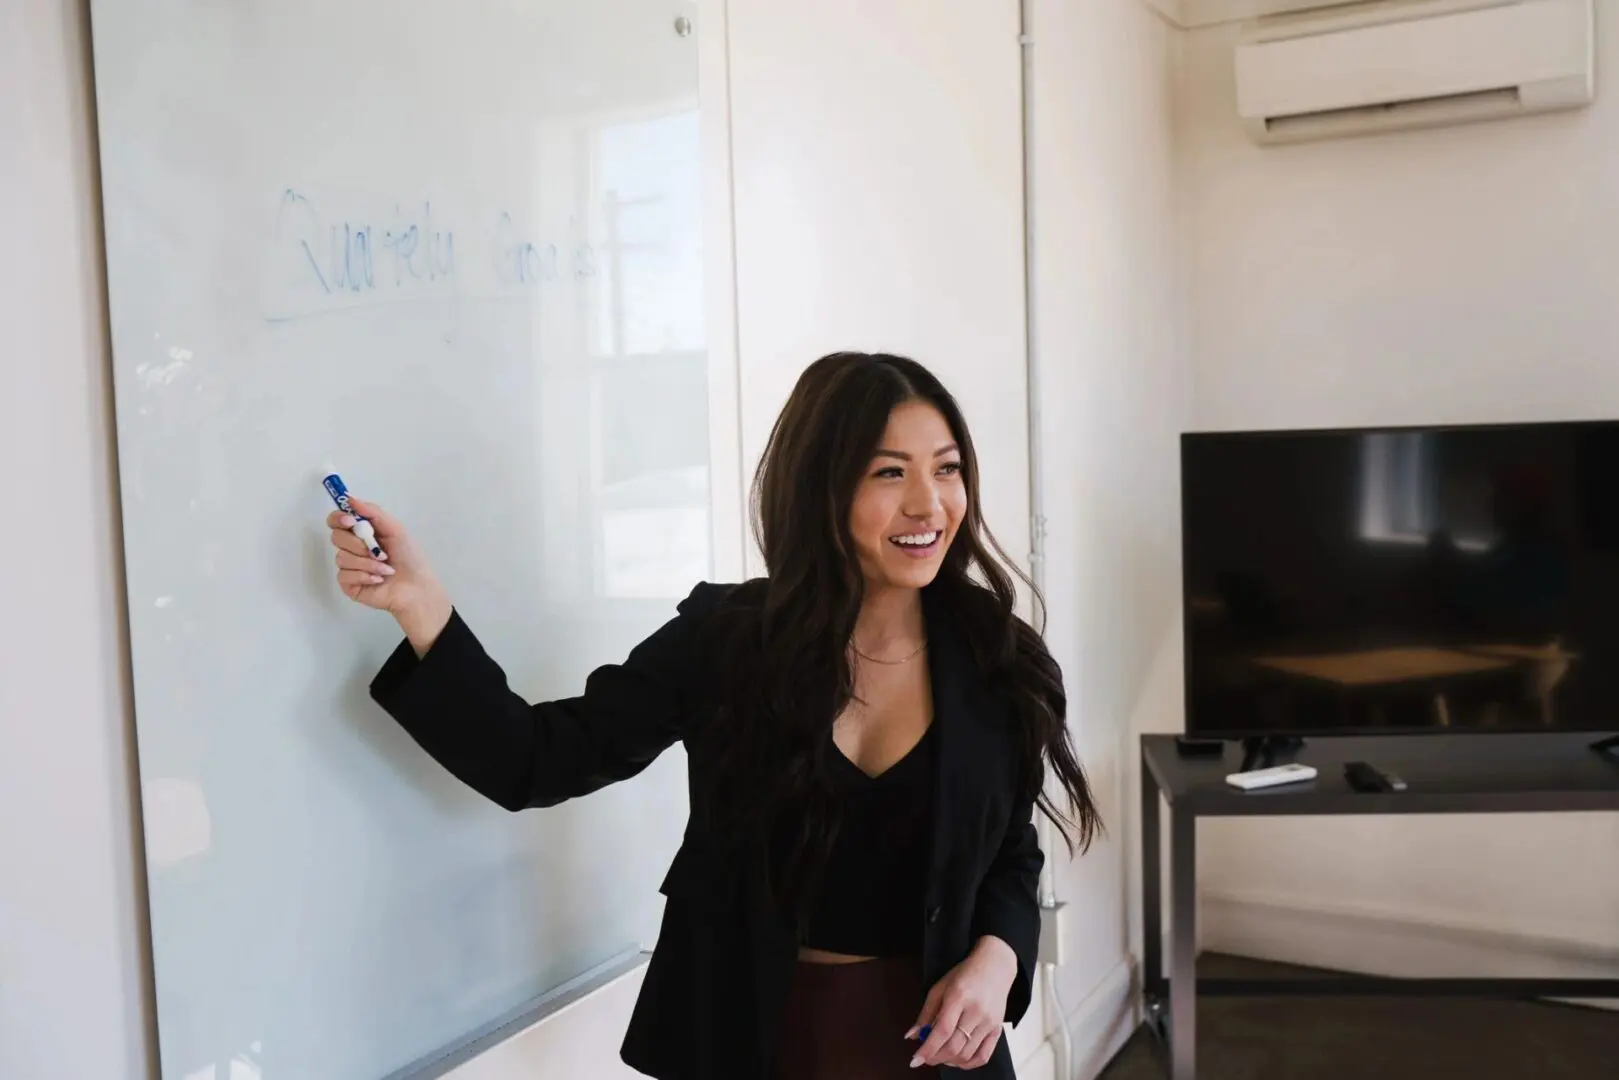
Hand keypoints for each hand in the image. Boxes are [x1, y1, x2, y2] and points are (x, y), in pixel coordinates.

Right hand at [326, 497, 450, 649]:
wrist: (416, 588)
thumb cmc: (410, 558)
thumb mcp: (395, 530)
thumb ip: (373, 512)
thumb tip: (350, 498)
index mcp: (362, 532)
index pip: (337, 520)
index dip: (339, 518)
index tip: (350, 522)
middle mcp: (353, 548)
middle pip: (336, 537)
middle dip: (358, 544)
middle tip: (379, 552)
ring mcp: (349, 566)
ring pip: (342, 557)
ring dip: (368, 563)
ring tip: (386, 569)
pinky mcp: (348, 584)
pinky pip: (344, 575)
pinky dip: (364, 575)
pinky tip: (378, 580)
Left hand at [904, 937, 1017, 1069]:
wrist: (994, 967)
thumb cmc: (964, 975)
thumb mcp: (940, 987)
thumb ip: (926, 1013)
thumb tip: (912, 1036)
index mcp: (959, 996)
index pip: (942, 1030)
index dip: (927, 1048)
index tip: (915, 1060)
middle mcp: (976, 1011)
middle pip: (954, 1046)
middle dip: (935, 1057)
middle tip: (925, 1059)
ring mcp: (989, 1022)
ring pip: (967, 1054)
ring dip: (949, 1061)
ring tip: (939, 1056)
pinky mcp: (998, 1030)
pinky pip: (983, 1057)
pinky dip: (967, 1064)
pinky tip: (956, 1060)